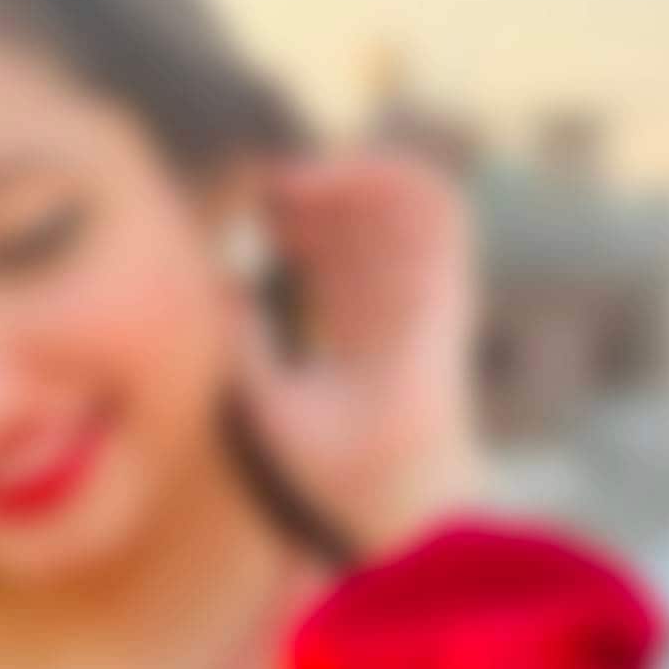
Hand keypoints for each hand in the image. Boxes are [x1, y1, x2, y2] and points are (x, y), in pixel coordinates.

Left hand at [225, 147, 482, 558]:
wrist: (387, 494)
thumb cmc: (334, 469)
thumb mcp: (268, 399)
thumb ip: (246, 345)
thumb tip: (223, 286)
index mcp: (359, 336)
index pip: (334, 261)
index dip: (299, 224)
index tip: (256, 212)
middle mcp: (394, 310)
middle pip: (363, 224)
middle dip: (318, 193)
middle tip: (266, 187)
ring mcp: (422, 295)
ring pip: (401, 206)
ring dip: (354, 176)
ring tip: (299, 179)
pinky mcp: (445, 285)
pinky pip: (441, 209)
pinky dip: (398, 175)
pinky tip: (341, 176)